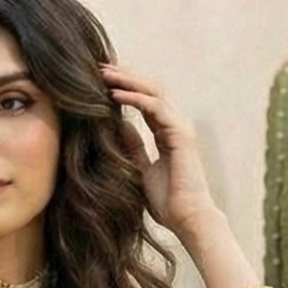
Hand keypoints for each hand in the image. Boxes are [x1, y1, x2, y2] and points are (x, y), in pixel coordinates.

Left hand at [99, 61, 221, 238]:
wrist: (187, 219)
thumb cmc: (168, 202)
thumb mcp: (141, 170)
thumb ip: (133, 148)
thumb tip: (119, 128)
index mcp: (166, 132)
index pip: (145, 101)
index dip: (125, 88)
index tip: (101, 82)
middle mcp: (175, 125)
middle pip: (149, 89)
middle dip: (125, 76)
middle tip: (100, 67)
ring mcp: (179, 127)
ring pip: (153, 92)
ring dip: (128, 80)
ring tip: (105, 74)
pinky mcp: (180, 134)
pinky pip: (155, 107)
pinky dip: (135, 98)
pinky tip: (116, 95)